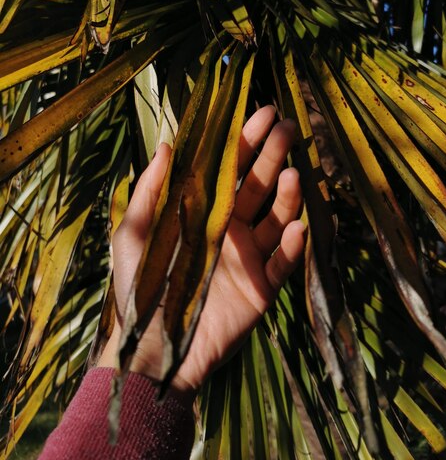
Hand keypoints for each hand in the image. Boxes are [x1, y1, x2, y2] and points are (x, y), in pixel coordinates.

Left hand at [98, 106, 304, 400]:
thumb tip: (166, 144)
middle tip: (290, 128)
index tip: (264, 112)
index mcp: (204, 212)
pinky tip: (297, 227)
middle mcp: (231, 229)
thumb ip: (149, 189)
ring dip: (287, 196)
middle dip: (274, 155)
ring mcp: (249, 257)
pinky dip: (293, 247)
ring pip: (276, 218)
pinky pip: (283, 264)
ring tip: (292, 173)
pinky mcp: (261, 288)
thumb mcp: (134, 232)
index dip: (247, 140)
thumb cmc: (138, 286)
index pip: (230, 168)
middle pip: (258, 185)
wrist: (153, 347)